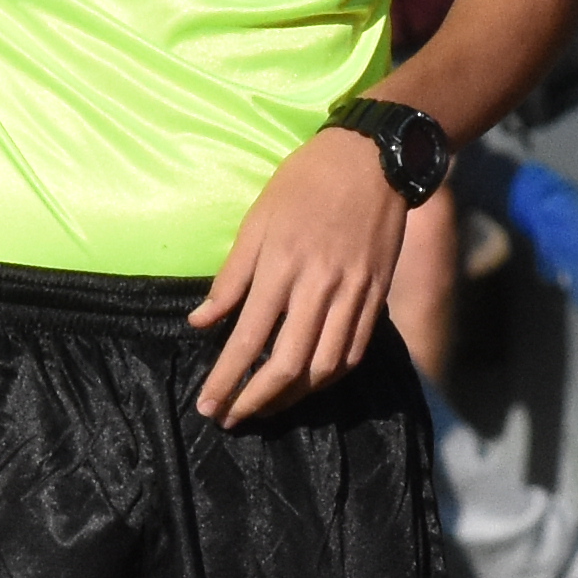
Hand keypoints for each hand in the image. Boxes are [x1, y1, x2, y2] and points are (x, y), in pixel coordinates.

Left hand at [189, 123, 405, 425]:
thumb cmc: (305, 182)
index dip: (226, 379)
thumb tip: (200, 322)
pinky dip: (330, 377)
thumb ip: (231, 277)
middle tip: (232, 418)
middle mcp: (319, 287)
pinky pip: (355, 352)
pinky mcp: (377, 296)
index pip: (249, 339)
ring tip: (268, 408)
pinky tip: (309, 383)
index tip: (209, 404)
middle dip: (256, 401)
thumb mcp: (258, 219)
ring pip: (324, 368)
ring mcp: (353, 294)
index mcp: (282, 267)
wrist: (373, 159)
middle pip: (288, 365)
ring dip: (293, 398)